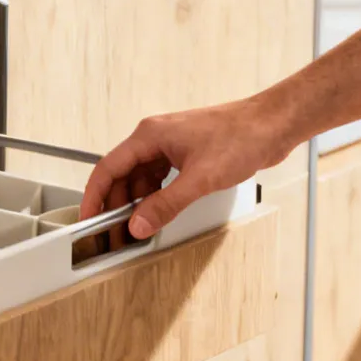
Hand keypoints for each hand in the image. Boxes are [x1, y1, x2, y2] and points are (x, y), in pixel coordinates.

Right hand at [81, 97, 298, 240]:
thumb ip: (166, 205)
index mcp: (149, 136)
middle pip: (122, 176)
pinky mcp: (187, 155)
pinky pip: (160, 178)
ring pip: (141, 179)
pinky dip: (156, 197)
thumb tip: (139, 225)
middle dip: (116, 206)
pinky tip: (158, 213)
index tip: (87, 220)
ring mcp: (171, 146)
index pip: (107, 168)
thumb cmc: (241, 137)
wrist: (273, 125)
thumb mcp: (200, 179)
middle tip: (113, 235)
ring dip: (137, 204)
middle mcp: (155, 138)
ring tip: (136, 229)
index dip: (94, 196)